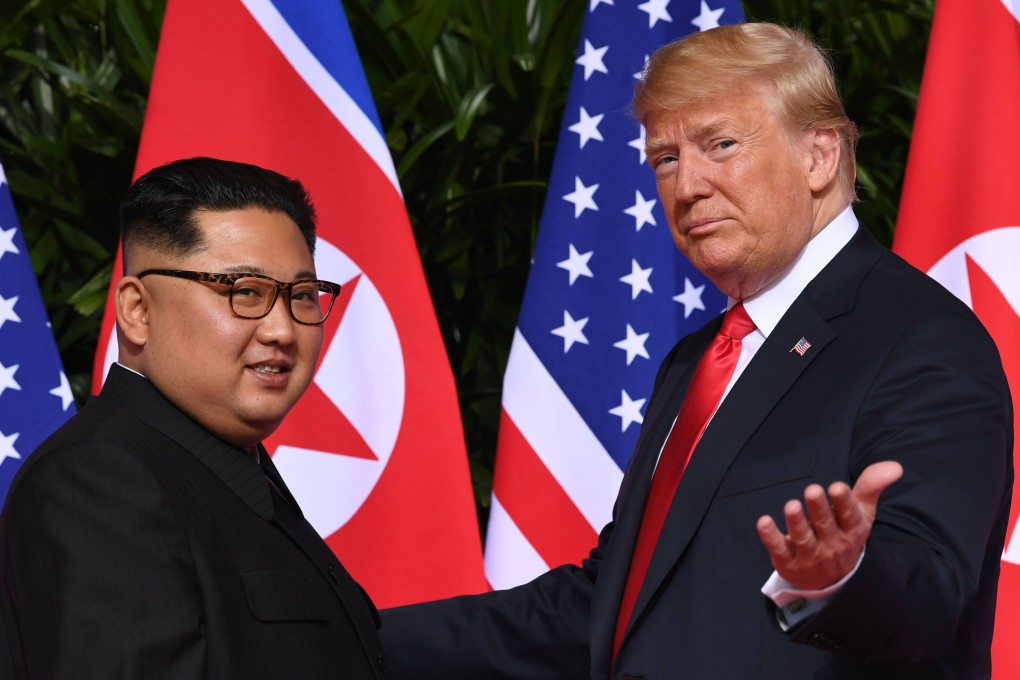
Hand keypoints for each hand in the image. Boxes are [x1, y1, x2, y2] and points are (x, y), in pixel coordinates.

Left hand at [755, 461, 902, 589]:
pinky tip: (763, 522)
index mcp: (852, 531)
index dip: (843, 503)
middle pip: (825, 525)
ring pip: (803, 538)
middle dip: (818, 508)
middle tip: (812, 489)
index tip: (837, 487)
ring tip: (791, 506)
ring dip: (796, 522)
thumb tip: (894, 466)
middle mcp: (832, 544)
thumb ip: (871, 486)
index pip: (850, 516)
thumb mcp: (861, 512)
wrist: (832, 579)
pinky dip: (771, 537)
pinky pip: (779, 549)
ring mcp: (810, 556)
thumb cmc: (845, 533)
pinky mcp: (788, 562)